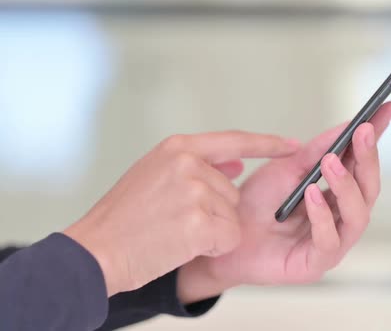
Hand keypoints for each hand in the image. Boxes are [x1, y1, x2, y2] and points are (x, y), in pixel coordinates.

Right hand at [63, 131, 297, 295]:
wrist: (96, 250)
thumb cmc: (124, 217)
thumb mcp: (155, 174)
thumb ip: (196, 165)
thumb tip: (237, 163)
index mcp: (178, 147)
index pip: (235, 141)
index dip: (267, 144)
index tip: (292, 145)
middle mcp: (189, 163)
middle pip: (232, 191)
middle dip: (215, 211)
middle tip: (175, 219)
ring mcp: (195, 191)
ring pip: (232, 216)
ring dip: (211, 230)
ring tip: (174, 231)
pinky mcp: (200, 222)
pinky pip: (230, 237)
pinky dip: (213, 246)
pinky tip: (182, 244)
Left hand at [177, 102, 390, 301]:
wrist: (225, 235)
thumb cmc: (256, 205)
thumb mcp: (286, 168)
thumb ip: (317, 151)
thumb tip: (347, 126)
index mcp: (336, 193)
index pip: (363, 164)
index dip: (377, 138)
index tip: (388, 107)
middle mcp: (340, 217)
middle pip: (368, 189)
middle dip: (367, 158)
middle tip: (363, 131)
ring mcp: (332, 242)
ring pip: (357, 216)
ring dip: (346, 186)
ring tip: (330, 163)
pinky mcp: (315, 264)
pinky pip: (329, 241)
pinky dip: (322, 216)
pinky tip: (312, 195)